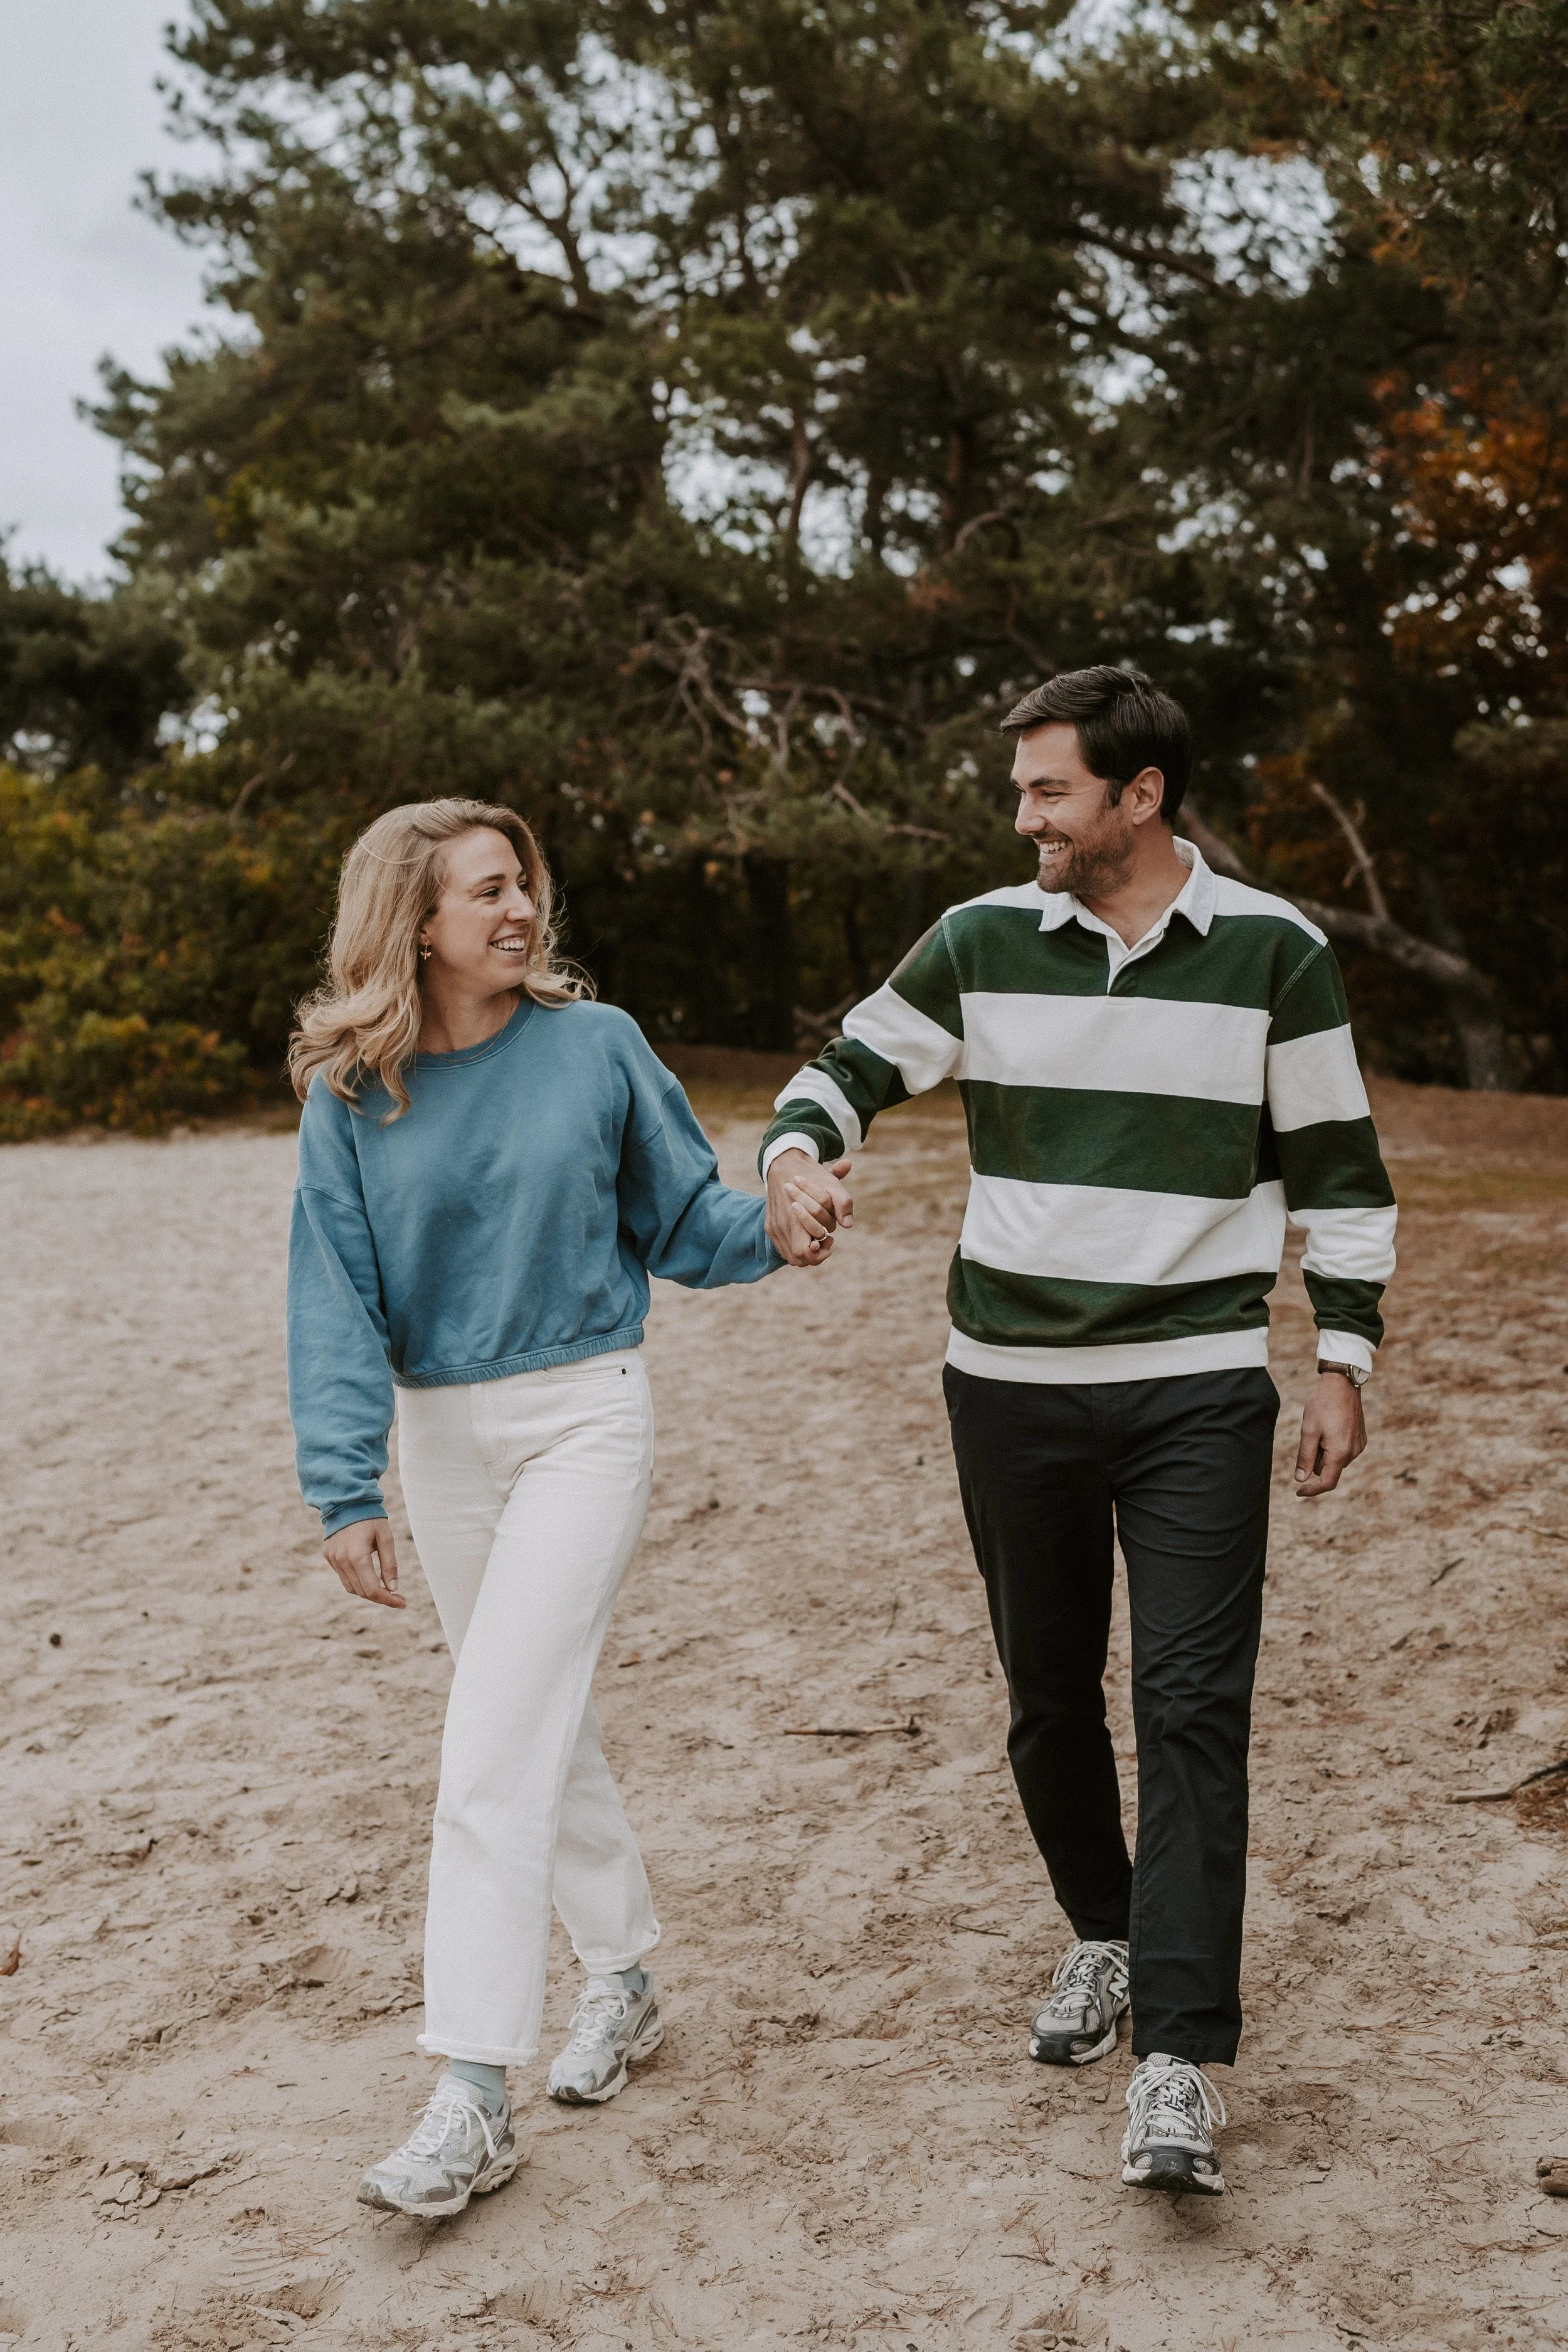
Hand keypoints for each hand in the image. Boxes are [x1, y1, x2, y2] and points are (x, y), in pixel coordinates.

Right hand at [322, 1516, 404, 1607]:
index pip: (372, 1589)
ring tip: (384, 1588)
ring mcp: (333, 1559)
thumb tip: (393, 1588)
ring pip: (351, 1587)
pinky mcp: (328, 1556)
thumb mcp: (386, 1538)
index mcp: (357, 1556)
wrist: (346, 1501)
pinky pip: (344, 1576)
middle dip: (380, 1597)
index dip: (388, 1600)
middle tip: (397, 1596)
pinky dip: (357, 1581)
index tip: (402, 1603)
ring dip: (368, 1591)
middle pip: (362, 1592)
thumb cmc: (371, 1518)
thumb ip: (389, 1564)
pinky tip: (369, 1575)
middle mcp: (342, 1560)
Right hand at [765, 1148, 854, 1267]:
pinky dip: (795, 1247)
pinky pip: (782, 1247)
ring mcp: (773, 1227)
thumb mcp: (831, 1184)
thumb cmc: (810, 1174)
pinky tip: (807, 1235)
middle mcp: (781, 1225)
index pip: (805, 1252)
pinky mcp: (769, 1226)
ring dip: (806, 1252)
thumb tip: (848, 1225)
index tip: (830, 1240)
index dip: (819, 1254)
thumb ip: (843, 1203)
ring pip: (789, 1256)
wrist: (783, 1163)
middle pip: (797, 1258)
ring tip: (818, 1238)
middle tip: (827, 1240)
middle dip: (815, 1254)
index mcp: (794, 1216)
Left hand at [1293, 1373, 1366, 1498]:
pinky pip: (1344, 1450)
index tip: (1298, 1492)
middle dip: (1317, 1459)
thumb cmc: (1322, 1406)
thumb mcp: (1308, 1431)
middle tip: (1311, 1436)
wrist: (1342, 1385)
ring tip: (1322, 1428)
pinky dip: (1334, 1445)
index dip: (1312, 1490)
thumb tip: (1301, 1479)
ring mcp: (1359, 1446)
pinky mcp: (1361, 1439)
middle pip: (1329, 1469)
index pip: (1327, 1482)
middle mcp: (1353, 1452)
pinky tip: (1331, 1426)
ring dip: (1325, 1451)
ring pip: (1335, 1459)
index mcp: (1340, 1453)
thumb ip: (1305, 1457)